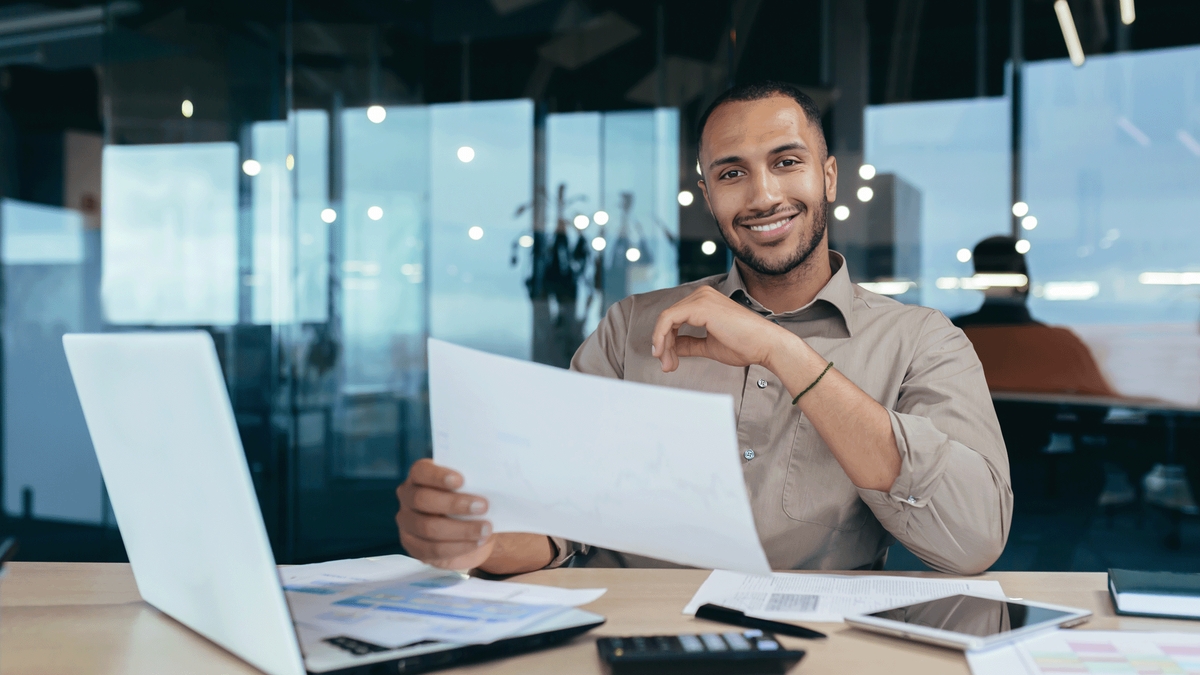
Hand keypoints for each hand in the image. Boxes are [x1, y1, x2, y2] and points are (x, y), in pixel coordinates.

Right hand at [395, 459, 494, 569]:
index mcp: (419, 476)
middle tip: (483, 506)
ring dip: (461, 530)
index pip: (421, 471)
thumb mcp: (474, 488)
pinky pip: (432, 549)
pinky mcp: (413, 547)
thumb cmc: (471, 501)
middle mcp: (408, 497)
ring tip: (485, 529)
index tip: (461, 480)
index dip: (438, 476)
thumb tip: (492, 484)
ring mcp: (407, 523)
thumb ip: (476, 484)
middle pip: (422, 500)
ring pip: (428, 528)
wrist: (471, 531)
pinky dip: (457, 547)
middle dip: (454, 504)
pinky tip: (476, 542)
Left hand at [650, 286, 793, 372]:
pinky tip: (663, 352)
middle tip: (666, 366)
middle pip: (668, 319)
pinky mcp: (700, 306)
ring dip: (662, 344)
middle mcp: (702, 295)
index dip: (666, 341)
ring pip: (666, 320)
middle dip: (663, 345)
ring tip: (668, 364)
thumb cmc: (744, 345)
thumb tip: (670, 347)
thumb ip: (689, 343)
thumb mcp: (708, 345)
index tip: (667, 361)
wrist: (765, 346)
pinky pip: (668, 319)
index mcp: (705, 301)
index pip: (675, 319)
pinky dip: (661, 337)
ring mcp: (701, 298)